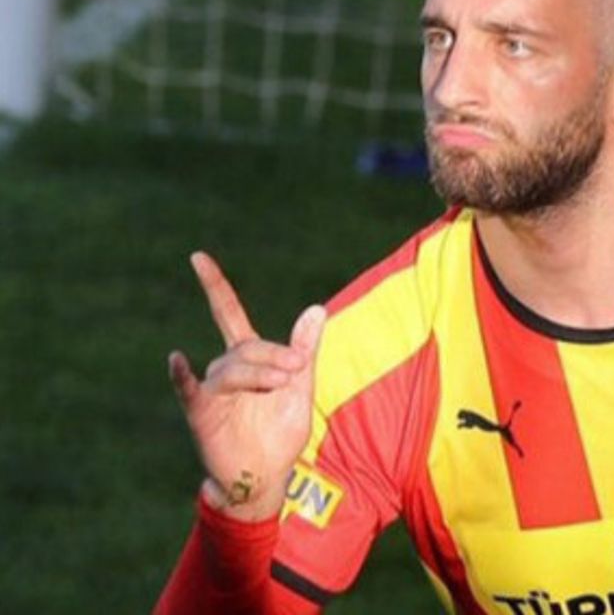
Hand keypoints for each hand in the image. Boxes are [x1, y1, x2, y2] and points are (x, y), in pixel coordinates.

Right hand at [168, 252, 326, 521]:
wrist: (267, 476)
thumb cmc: (280, 433)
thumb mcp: (301, 387)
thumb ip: (305, 348)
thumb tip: (318, 307)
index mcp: (249, 358)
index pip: (228, 313)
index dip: (214, 286)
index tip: (197, 257)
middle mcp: (225, 369)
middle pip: (246, 347)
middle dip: (275, 354)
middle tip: (298, 368)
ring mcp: (212, 390)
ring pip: (232, 369)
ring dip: (259, 372)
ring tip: (284, 381)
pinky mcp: (201, 413)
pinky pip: (189, 389)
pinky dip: (183, 375)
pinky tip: (176, 359)